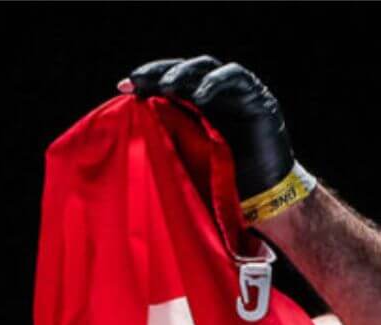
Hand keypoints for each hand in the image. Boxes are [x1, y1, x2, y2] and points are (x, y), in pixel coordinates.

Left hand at [122, 56, 297, 204]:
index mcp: (192, 108)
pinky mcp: (257, 98)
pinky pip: (236, 79)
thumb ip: (163, 135)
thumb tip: (128, 121)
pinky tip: (200, 96)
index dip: (146, 80)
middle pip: (183, 71)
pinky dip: (216, 83)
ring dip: (184, 74)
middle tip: (139, 79)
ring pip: (207, 68)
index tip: (123, 86)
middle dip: (159, 72)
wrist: (257, 200)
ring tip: (166, 85)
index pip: (166, 83)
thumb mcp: (181, 157)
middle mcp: (212, 96)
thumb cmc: (215, 183)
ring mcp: (235, 94)